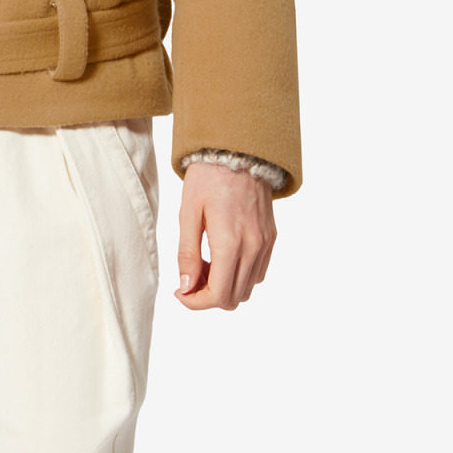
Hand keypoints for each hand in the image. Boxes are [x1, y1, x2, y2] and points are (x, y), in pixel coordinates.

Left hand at [174, 161, 275, 309]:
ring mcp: (266, 244)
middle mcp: (254, 248)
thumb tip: (185, 287)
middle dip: (208, 295)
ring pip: (248, 288)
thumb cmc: (207, 178)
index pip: (219, 295)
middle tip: (188, 274)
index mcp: (230, 242)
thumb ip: (187, 252)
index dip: (196, 302)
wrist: (237, 151)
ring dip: (225, 286)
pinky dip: (240, 274)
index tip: (180, 292)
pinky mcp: (271, 238)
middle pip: (234, 298)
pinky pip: (258, 272)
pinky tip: (222, 255)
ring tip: (204, 261)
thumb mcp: (188, 212)